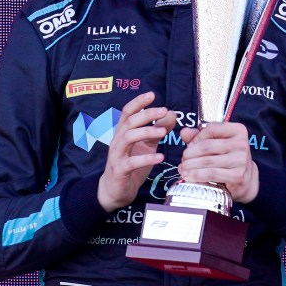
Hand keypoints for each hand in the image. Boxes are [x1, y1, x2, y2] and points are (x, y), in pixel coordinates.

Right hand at [97, 91, 177, 211]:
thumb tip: (171, 113)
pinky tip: (160, 157)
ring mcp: (117, 155)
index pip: (127, 112)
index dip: (138, 102)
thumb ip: (157, 130)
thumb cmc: (131, 165)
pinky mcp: (120, 170)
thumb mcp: (146, 145)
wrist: (115, 190)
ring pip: (128, 138)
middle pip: (129, 122)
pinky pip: (131, 162)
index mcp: (123, 133)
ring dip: (145, 132)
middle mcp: (117, 140)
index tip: (152, 94)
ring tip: (163, 132)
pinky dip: (146, 158)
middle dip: (146, 114)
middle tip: (163, 110)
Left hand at [179, 122, 259, 203]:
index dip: (196, 138)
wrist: (247, 178)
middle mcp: (241, 143)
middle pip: (207, 146)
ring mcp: (241, 160)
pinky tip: (188, 177)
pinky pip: (212, 174)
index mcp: (237, 130)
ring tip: (182, 169)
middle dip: (190, 154)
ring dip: (190, 165)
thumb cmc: (227, 156)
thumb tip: (184, 132)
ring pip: (207, 161)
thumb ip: (199, 136)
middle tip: (182, 160)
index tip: (188, 146)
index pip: (211, 129)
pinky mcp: (238, 175)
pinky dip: (197, 175)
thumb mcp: (216, 142)